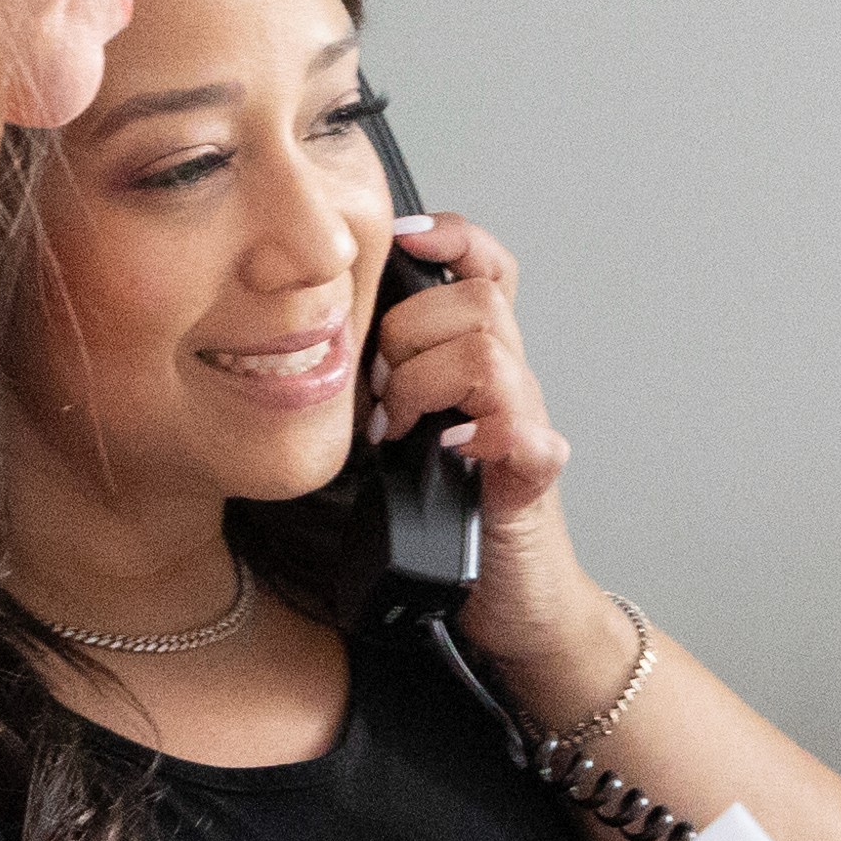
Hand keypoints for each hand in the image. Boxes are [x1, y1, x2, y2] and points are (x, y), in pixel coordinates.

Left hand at [364, 209, 600, 684]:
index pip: (484, 269)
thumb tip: (307, 344)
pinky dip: (487, 433)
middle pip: (477, 299)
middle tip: (380, 393)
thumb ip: (377, 385)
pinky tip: (452, 450)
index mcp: (475, 363)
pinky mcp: (534, 478)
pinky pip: (526, 432)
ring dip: (427, 384)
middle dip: (410, 335)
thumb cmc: (450, 518)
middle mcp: (509, 383)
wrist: (514, 602)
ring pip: (489, 351)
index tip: (402, 239)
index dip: (452, 238)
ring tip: (401, 431)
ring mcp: (526, 426)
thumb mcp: (404, 434)